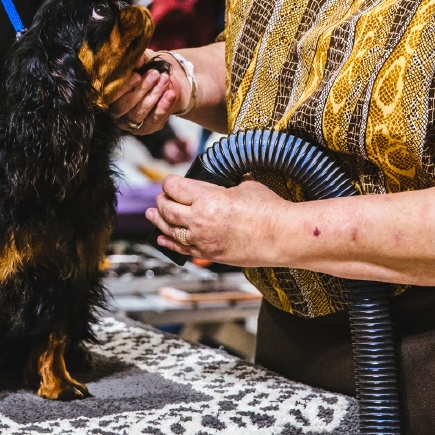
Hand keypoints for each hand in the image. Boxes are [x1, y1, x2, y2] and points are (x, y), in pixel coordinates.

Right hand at [105, 49, 180, 134]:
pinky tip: (171, 93)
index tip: (137, 75)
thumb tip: (137, 61)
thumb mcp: (141, 60)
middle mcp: (114, 113)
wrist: (162, 79)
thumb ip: (137, 59)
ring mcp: (130, 123)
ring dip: (153, 95)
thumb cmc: (145, 68)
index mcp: (106, 96)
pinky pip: (154, 120)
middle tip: (156, 74)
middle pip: (123, 107)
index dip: (122, 87)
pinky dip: (164, 106)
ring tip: (165, 79)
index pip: (108, 96)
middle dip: (141, 90)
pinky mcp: (147, 128)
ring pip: (138, 113)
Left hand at [145, 174, 285, 265]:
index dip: (168, 182)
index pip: (174, 187)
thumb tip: (221, 181)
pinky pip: (181, 249)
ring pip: (169, 230)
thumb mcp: (245, 185)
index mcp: (207, 197)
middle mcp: (199, 219)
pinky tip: (162, 238)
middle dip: (161, 200)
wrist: (282, 236)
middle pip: (166, 208)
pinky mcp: (209, 254)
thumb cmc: (269, 209)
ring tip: (151, 214)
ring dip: (158, 220)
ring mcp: (203, 239)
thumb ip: (225, 184)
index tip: (169, 181)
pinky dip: (168, 243)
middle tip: (161, 196)